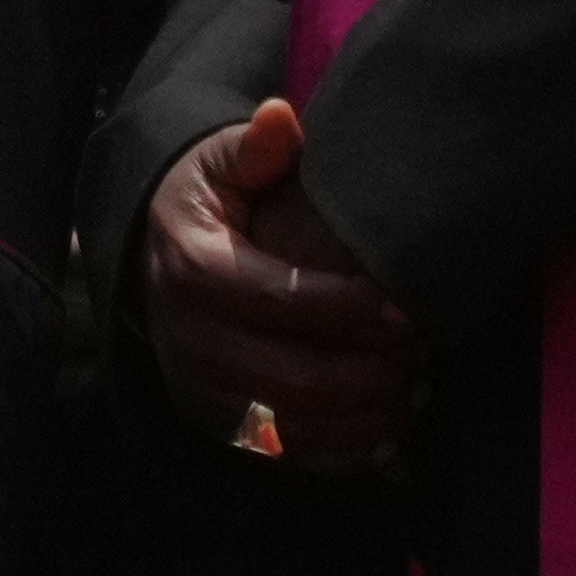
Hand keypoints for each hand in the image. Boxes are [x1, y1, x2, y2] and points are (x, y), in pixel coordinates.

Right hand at [137, 98, 428, 480]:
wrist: (151, 257)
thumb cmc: (209, 204)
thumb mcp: (221, 165)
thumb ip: (256, 148)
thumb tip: (280, 117)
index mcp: (192, 268)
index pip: (278, 300)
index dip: (348, 310)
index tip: (408, 308)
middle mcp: (187, 339)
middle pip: (290, 377)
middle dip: (368, 375)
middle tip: (424, 359)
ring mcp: (199, 389)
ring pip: (290, 427)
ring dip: (361, 420)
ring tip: (416, 395)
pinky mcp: (213, 424)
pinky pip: (282, 458)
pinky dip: (338, 457)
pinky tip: (389, 437)